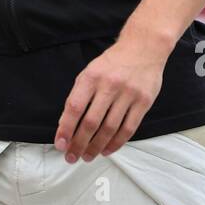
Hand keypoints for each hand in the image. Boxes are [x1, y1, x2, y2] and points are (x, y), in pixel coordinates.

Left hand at [54, 27, 171, 162]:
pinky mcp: (143, 102)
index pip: (74, 107)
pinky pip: (128, 129)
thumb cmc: (112, 63)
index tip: (60, 144)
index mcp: (91, 77)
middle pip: (91, 123)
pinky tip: (106, 150)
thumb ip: (79, 95)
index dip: (65, 128)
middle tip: (72, 157)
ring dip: (96, 147)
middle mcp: (109, 85)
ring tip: (88, 157)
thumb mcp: (90, 72)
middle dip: (79, 144)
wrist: (143, 48)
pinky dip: (116, 143)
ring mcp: (128, 94)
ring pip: (109, 129)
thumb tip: (67, 125)